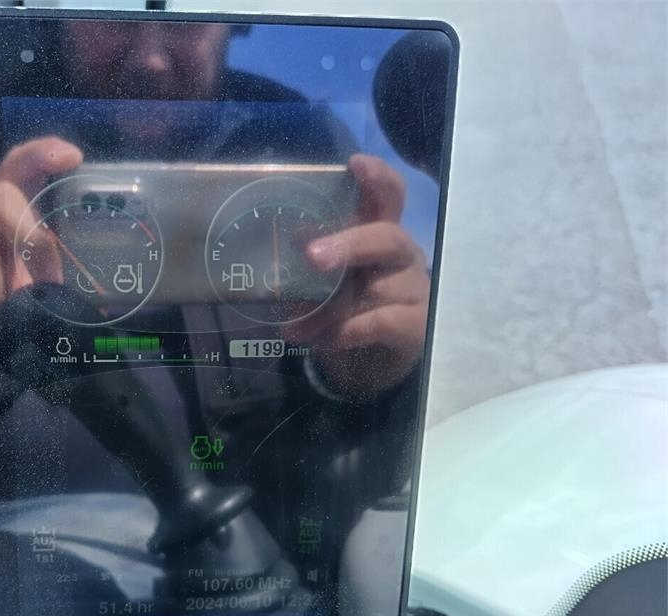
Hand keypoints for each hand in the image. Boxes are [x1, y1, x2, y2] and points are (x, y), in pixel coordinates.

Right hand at [0, 137, 82, 352]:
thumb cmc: (8, 296)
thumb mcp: (37, 282)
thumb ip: (57, 277)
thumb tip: (96, 307)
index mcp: (1, 209)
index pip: (17, 167)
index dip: (42, 156)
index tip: (73, 158)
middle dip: (27, 236)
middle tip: (47, 281)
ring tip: (7, 310)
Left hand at [284, 154, 429, 398]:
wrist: (372, 363)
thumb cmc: (347, 311)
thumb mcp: (323, 285)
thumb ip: (309, 263)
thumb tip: (286, 240)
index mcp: (377, 234)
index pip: (388, 196)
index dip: (377, 178)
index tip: (355, 164)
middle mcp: (402, 256)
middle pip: (388, 236)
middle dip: (350, 243)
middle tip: (311, 256)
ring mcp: (414, 289)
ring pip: (378, 288)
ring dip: (330, 308)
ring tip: (296, 326)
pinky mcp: (417, 324)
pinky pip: (381, 321)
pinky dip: (345, 331)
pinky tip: (320, 340)